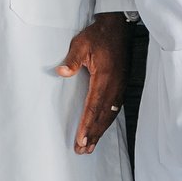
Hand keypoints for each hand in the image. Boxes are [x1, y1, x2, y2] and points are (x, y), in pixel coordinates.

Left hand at [54, 12, 128, 153]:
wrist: (118, 30)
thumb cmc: (98, 36)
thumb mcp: (81, 44)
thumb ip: (71, 59)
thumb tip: (61, 72)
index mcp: (104, 78)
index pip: (94, 107)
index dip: (87, 124)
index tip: (80, 139)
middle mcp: (114, 88)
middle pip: (102, 117)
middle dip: (92, 135)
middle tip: (82, 150)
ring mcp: (119, 89)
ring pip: (109, 116)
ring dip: (99, 132)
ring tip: (90, 146)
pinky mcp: (120, 88)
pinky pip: (114, 111)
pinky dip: (106, 123)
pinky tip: (101, 130)